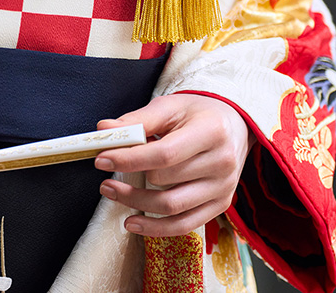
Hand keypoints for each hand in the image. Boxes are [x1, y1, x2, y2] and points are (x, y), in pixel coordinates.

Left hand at [94, 94, 253, 236]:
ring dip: (135, 202)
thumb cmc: (197, 114)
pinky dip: (156, 228)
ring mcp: (224, 187)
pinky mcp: (220, 205)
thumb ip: (137, 120)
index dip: (130, 159)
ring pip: (172, 206)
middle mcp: (222, 162)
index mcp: (211, 132)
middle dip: (128, 178)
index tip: (102, 159)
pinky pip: (185, 225)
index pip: (164, 154)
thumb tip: (103, 130)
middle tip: (104, 174)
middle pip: (165, 180)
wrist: (234, 125)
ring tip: (111, 191)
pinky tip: (132, 222)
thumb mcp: (170, 107)